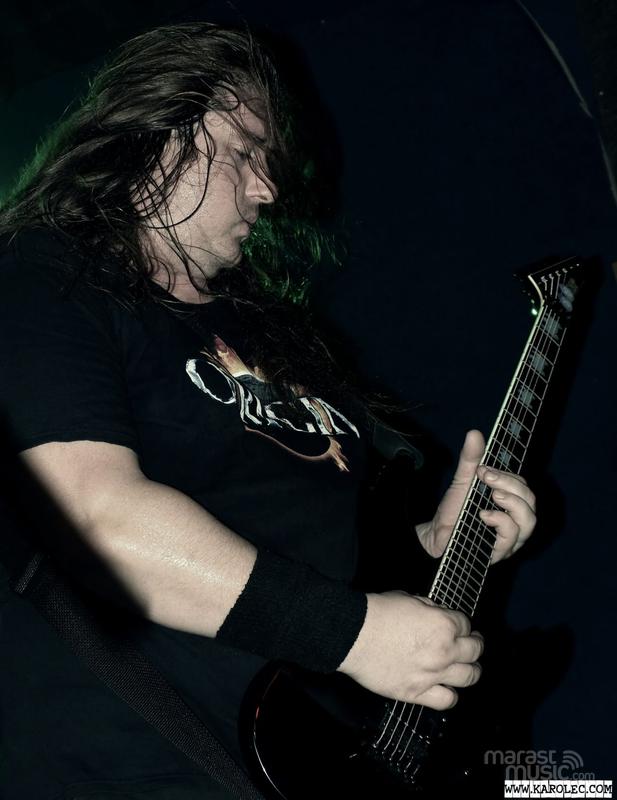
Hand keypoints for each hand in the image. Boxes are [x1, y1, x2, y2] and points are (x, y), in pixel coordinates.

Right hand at [338, 591, 482, 708]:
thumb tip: (436, 614)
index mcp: (443, 624)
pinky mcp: (417, 693)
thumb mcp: (408, 598)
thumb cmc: (376, 614)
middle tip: (473, 644)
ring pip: (469, 677)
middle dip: (475, 645)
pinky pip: (446, 700)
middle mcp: (444, 651)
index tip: (458, 624)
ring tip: (470, 668)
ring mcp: (432, 674)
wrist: (352, 635)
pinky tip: (447, 689)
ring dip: (472, 670)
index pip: (465, 623)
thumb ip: (429, 608)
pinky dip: (450, 695)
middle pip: (474, 651)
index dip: (462, 622)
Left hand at [416, 429, 535, 563]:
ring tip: (492, 496)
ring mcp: (510, 539)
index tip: (483, 469)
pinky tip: (483, 515)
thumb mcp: (462, 481)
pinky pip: (512, 537)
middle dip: (511, 485)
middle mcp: (515, 521)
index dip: (507, 475)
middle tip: (487, 478)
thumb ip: (470, 460)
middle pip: (531, 501)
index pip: (523, 486)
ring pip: (530, 521)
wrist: (434, 536)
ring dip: (512, 503)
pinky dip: (501, 522)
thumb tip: (474, 433)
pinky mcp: (499, 552)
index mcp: (510, 503)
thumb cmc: (453, 511)